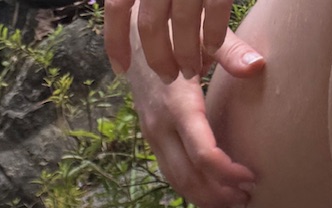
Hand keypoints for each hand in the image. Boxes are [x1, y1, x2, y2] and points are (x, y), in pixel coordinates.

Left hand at [105, 0, 264, 83]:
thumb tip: (119, 51)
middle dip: (158, 59)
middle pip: (150, 25)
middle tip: (168, 77)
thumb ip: (147, 3)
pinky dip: (214, 34)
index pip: (117, 6)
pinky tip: (212, 48)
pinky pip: (215, 10)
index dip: (116, 42)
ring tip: (190, 69)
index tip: (121, 69)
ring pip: (182, 23)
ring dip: (186, 55)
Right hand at [118, 13, 264, 207]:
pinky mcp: (153, 138)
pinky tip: (209, 195)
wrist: (134, 38)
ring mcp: (152, 136)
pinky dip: (191, 188)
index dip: (227, 171)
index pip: (201, 153)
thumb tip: (257, 66)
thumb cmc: (175, 35)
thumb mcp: (203, 37)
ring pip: (176, 180)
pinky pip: (171, 171)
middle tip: (246, 201)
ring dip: (203, 198)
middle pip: (188, 176)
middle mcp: (160, 127)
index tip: (250, 177)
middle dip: (217, 194)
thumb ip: (231, 52)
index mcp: (177, 105)